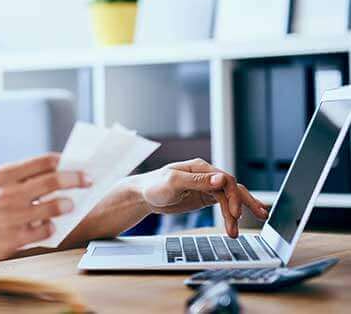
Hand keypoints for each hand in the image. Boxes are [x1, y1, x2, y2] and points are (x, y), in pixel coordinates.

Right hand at [0, 153, 90, 264]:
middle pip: (54, 180)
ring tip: (70, 205)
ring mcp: (12, 216)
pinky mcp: (13, 239)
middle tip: (88, 181)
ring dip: (66, 204)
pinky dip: (51, 227)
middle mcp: (9, 192)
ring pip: (53, 206)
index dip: (65, 162)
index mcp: (3, 174)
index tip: (77, 165)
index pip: (43, 161)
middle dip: (76, 179)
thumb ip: (18, 178)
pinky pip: (44, 231)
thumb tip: (51, 174)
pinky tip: (49, 226)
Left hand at [131, 158, 267, 236]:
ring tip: (239, 230)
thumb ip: (198, 181)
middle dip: (244, 203)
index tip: (234, 212)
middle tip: (254, 217)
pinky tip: (238, 222)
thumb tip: (221, 179)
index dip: (233, 196)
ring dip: (238, 213)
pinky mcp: (205, 197)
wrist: (143, 195)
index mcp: (200, 168)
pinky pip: (224, 204)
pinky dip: (232, 213)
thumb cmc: (154, 185)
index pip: (225, 179)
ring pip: (230, 197)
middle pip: (232, 187)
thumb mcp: (173, 182)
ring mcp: (207, 186)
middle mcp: (207, 175)